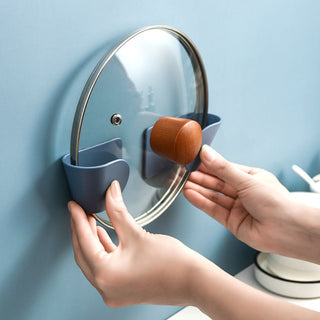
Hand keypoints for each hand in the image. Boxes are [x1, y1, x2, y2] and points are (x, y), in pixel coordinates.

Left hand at [69, 181, 205, 307]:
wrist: (194, 281)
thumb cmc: (172, 264)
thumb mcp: (138, 233)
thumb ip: (118, 211)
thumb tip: (110, 192)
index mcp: (106, 275)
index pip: (84, 241)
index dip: (77, 219)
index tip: (74, 205)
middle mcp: (106, 288)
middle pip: (83, 253)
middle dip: (80, 230)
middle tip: (79, 210)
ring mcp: (114, 291)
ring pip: (93, 261)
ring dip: (90, 240)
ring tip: (89, 219)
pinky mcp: (123, 289)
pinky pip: (104, 267)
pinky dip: (102, 250)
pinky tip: (103, 235)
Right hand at [183, 145, 319, 261]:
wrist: (286, 231)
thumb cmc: (277, 203)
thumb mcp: (247, 180)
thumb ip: (223, 169)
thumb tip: (207, 153)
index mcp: (250, 178)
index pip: (224, 169)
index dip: (209, 165)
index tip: (194, 160)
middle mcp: (243, 192)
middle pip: (217, 183)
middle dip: (201, 178)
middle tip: (185, 172)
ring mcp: (236, 207)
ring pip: (213, 196)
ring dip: (198, 189)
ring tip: (183, 183)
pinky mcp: (231, 221)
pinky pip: (213, 209)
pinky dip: (201, 202)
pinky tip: (190, 194)